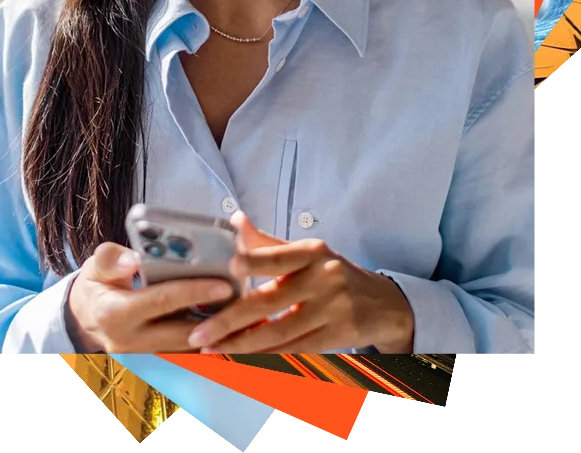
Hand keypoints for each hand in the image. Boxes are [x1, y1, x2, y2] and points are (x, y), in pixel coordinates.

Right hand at [67, 242, 234, 352]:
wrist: (86, 318)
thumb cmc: (98, 284)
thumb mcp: (96, 265)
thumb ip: (111, 259)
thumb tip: (134, 259)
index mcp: (116, 313)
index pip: (162, 300)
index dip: (195, 292)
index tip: (224, 284)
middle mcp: (130, 342)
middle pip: (183, 332)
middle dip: (218, 320)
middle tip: (248, 303)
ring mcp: (143, 357)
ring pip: (190, 350)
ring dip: (220, 336)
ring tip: (251, 320)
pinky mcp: (155, 362)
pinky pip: (188, 355)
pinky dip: (212, 344)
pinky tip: (236, 331)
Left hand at [185, 212, 414, 353]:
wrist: (382, 304)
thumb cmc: (331, 272)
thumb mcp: (307, 252)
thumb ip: (267, 243)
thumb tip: (234, 220)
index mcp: (312, 252)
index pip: (277, 256)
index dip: (253, 261)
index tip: (228, 268)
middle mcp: (324, 278)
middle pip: (270, 301)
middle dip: (230, 320)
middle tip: (199, 333)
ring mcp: (332, 310)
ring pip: (278, 333)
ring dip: (240, 345)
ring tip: (210, 350)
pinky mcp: (336, 338)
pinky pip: (292, 351)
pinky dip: (264, 357)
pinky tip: (240, 360)